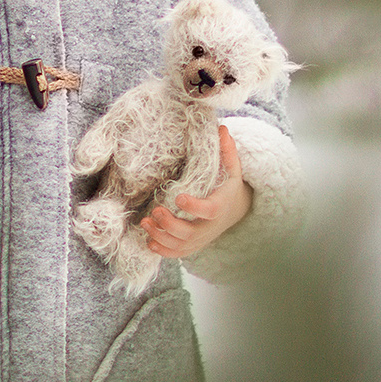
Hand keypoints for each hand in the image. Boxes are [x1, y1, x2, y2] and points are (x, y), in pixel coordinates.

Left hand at [140, 126, 252, 258]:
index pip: (208, 210)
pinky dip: (163, 251)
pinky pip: (178, 253)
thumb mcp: (232, 168)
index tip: (178, 197)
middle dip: (170, 224)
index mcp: (219, 206)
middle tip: (154, 210)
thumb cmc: (228, 185)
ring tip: (144, 222)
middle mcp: (209, 227)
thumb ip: (227, 150)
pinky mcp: (193, 245)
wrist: (235, 210)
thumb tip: (222, 128)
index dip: (194, 207)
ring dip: (161, 237)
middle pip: (190, 233)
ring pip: (180, 245)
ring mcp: (200, 239)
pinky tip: (149, 241)